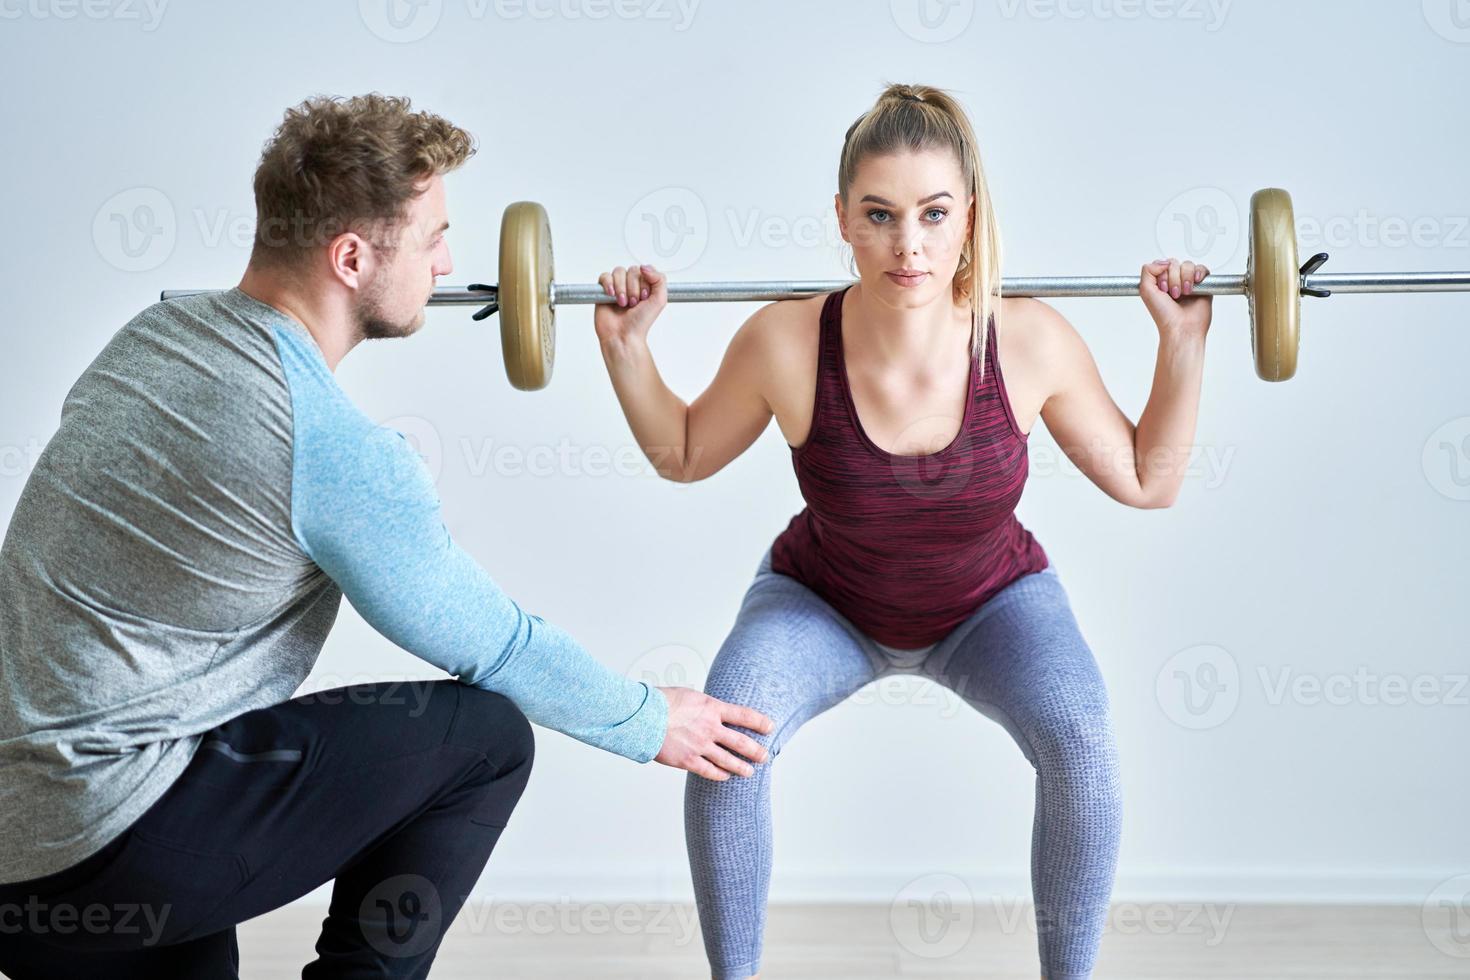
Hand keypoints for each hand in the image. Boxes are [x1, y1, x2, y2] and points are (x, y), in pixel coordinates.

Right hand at [594, 263, 667, 347]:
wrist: (624, 336)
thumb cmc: (640, 323)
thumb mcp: (659, 300)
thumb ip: (659, 279)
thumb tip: (645, 266)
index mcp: (645, 286)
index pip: (645, 270)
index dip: (644, 283)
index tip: (644, 298)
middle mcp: (632, 285)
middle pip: (632, 270)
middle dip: (633, 288)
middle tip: (633, 303)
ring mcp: (618, 287)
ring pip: (619, 272)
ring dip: (621, 288)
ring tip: (622, 303)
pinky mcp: (604, 290)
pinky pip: (604, 276)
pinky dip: (608, 284)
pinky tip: (611, 295)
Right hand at [654, 686, 774, 780]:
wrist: (643, 716)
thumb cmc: (661, 702)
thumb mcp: (689, 695)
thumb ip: (704, 706)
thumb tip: (711, 709)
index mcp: (712, 708)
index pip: (744, 715)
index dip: (760, 722)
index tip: (770, 727)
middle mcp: (710, 728)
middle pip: (741, 742)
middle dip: (756, 751)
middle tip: (764, 756)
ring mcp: (700, 745)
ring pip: (729, 761)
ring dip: (741, 767)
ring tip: (749, 772)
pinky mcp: (688, 760)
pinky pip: (709, 771)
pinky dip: (720, 775)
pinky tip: (725, 777)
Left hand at [1139, 257, 1211, 339]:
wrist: (1181, 327)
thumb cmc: (1164, 314)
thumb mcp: (1145, 290)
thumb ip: (1147, 270)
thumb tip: (1164, 262)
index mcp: (1160, 282)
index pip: (1162, 264)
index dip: (1162, 274)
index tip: (1162, 289)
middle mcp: (1174, 281)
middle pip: (1174, 263)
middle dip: (1173, 278)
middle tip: (1173, 294)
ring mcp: (1188, 282)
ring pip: (1188, 265)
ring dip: (1185, 278)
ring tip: (1184, 293)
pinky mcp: (1203, 285)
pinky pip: (1202, 268)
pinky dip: (1199, 273)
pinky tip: (1195, 283)